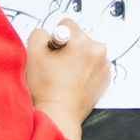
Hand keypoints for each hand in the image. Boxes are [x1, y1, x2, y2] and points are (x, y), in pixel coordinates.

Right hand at [25, 18, 109, 139]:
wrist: (59, 115)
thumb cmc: (47, 88)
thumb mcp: (33, 52)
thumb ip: (40, 33)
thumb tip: (48, 34)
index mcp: (82, 41)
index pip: (66, 25)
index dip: (54, 38)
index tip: (52, 52)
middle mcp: (98, 51)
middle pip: (79, 38)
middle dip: (68, 48)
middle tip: (57, 66)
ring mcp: (104, 66)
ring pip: (86, 52)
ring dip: (77, 59)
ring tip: (65, 77)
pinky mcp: (106, 79)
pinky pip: (93, 66)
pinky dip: (85, 71)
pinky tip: (73, 83)